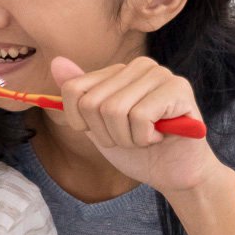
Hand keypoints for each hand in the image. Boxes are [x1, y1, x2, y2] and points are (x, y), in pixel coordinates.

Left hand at [51, 56, 227, 194]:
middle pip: (92, 103)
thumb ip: (78, 98)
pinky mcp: (178, 88)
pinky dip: (144, 138)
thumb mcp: (97, 127)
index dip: (80, 122)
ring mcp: (160, 74)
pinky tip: (160, 137)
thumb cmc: (137, 150)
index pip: (73, 90)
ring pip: (114, 110)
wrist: (174, 173)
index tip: (102, 132)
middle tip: (129, 138)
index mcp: (118, 71)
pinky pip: (139, 116)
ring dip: (126, 138)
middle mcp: (139, 66)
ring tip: (145, 138)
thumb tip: (56, 62)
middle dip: (106, 134)